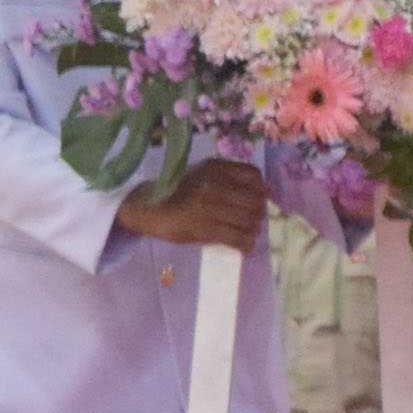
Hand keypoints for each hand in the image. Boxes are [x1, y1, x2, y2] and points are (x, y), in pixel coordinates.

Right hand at [115, 158, 267, 251]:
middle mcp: (215, 185)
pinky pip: (236, 238)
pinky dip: (245, 243)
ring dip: (253, 229)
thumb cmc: (178, 189)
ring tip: (249, 232)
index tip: (264, 198)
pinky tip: (244, 245)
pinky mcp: (204, 229)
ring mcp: (209, 207)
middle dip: (257, 212)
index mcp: (215, 168)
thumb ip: (229, 176)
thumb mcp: (202, 173)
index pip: (253, 175)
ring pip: (248, 220)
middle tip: (253, 219)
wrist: (148, 206)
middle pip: (254, 200)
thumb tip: (264, 191)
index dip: (263, 189)